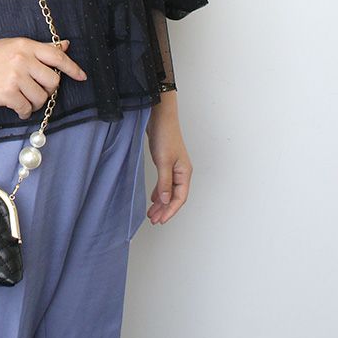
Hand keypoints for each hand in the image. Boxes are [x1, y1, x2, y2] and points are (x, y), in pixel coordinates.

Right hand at [0, 38, 87, 119]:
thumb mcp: (14, 46)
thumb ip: (40, 49)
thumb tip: (66, 46)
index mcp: (26, 45)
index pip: (57, 56)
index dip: (73, 68)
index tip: (82, 76)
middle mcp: (23, 59)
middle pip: (53, 81)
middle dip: (47, 90)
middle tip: (35, 90)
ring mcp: (15, 76)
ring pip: (41, 98)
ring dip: (35, 103)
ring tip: (23, 99)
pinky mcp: (6, 93)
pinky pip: (26, 108)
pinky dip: (24, 111)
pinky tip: (17, 107)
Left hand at [145, 91, 192, 223]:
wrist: (160, 117)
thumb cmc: (165, 136)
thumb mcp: (163, 161)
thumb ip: (164, 182)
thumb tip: (165, 201)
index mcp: (185, 173)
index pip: (179, 198)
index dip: (170, 211)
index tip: (161, 220)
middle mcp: (181, 172)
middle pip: (175, 197)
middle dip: (165, 210)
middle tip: (154, 220)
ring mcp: (174, 167)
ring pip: (169, 191)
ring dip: (161, 203)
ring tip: (152, 213)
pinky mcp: (166, 162)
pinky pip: (164, 183)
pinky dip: (159, 192)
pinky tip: (153, 198)